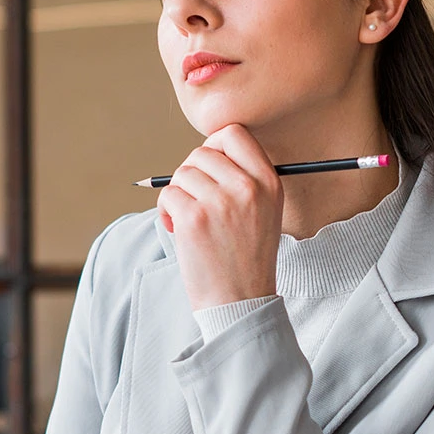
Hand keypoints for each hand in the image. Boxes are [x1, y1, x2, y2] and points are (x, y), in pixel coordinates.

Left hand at [156, 123, 283, 309]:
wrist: (240, 300)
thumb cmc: (246, 257)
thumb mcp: (264, 211)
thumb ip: (245, 178)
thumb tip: (207, 152)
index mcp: (268, 182)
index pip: (233, 133)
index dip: (213, 146)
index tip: (208, 168)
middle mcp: (247, 188)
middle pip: (201, 152)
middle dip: (191, 175)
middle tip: (195, 200)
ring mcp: (220, 202)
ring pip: (182, 173)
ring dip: (177, 194)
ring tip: (188, 219)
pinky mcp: (194, 219)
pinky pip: (167, 194)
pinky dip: (165, 210)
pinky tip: (177, 228)